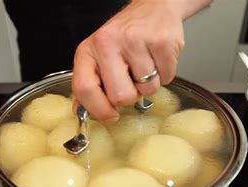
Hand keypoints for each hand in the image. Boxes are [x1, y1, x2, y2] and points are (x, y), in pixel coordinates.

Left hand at [72, 0, 194, 121]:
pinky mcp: (161, 41)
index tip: (111, 115)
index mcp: (88, 51)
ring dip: (150, 84)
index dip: (99, 109)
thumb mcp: (98, 56)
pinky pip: (167, 78)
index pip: (84, 89)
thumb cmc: (125, 36)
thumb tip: (81, 111)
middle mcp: (108, 43)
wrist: (153, 9)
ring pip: (147, 89)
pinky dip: (165, 74)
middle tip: (132, 81)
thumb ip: (90, 84)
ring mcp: (135, 40)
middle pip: (120, 96)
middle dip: (130, 96)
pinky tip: (158, 59)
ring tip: (146, 65)